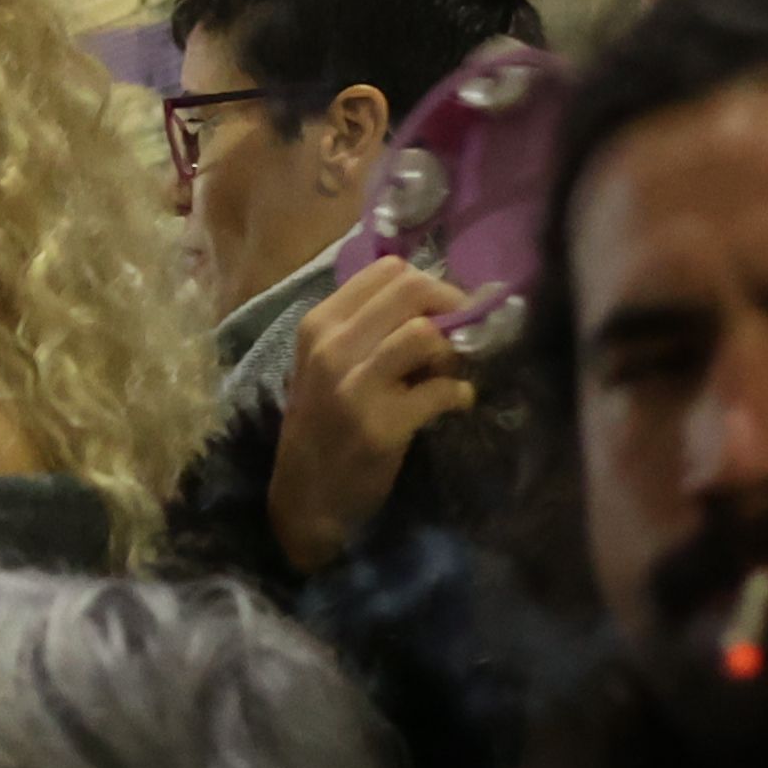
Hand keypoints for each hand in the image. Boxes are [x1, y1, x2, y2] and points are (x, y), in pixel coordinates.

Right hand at [271, 257, 485, 570]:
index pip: (387, 270)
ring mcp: (354, 387)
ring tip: (449, 371)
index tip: (442, 308)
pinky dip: (459, 394)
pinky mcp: (380, 425)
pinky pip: (439, 391)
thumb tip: (436, 301)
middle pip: (410, 289)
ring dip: (451, 351)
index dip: (428, 283)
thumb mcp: (326, 365)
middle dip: (450, 305)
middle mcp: (331, 348)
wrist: (304, 498)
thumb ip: (366, 329)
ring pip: (424, 334)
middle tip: (462, 330)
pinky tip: (456, 402)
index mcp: (318, 324)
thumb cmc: (322, 426)